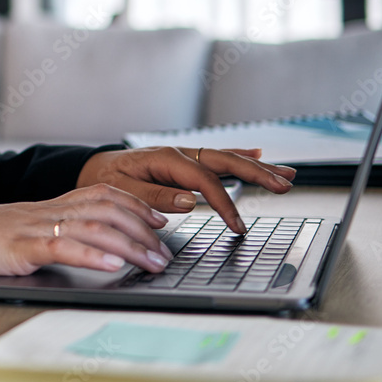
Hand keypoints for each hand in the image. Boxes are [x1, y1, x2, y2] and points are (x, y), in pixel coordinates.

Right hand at [0, 183, 174, 281]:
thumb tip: (100, 251)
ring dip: (129, 246)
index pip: (104, 194)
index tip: (160, 220)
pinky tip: (112, 267)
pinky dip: (91, 256)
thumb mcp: (31, 231)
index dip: (135, 205)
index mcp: (53, 205)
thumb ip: (61, 234)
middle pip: (107, 210)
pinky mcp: (21, 247)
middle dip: (142, 231)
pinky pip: (62, 248)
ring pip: (93, 228)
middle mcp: (50, 211)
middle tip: (165, 252)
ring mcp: (36, 227)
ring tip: (152, 262)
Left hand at [77, 147, 296, 233]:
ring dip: (257, 165)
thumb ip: (153, 197)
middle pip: (224, 161)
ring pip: (226, 158)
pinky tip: (259, 154)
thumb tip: (188, 202)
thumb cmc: (106, 180)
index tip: (238, 227)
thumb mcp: (121, 191)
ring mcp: (184, 156)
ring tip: (286, 173)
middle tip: (283, 185)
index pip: (204, 180)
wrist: (94, 169)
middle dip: (256, 173)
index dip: (224, 203)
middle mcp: (178, 154)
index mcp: (164, 160)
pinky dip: (239, 155)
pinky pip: (217, 158)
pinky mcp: (186, 162)